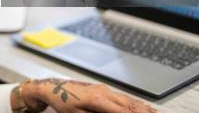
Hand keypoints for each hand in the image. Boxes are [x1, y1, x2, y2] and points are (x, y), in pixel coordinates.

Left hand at [17, 78, 157, 112]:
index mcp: (98, 99)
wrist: (52, 88)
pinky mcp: (102, 89)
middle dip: (145, 112)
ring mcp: (104, 89)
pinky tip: (140, 106)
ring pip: (128, 100)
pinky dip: (134, 102)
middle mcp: (104, 92)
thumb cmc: (62, 102)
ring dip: (143, 107)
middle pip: (130, 104)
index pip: (124, 110)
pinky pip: (122, 97)